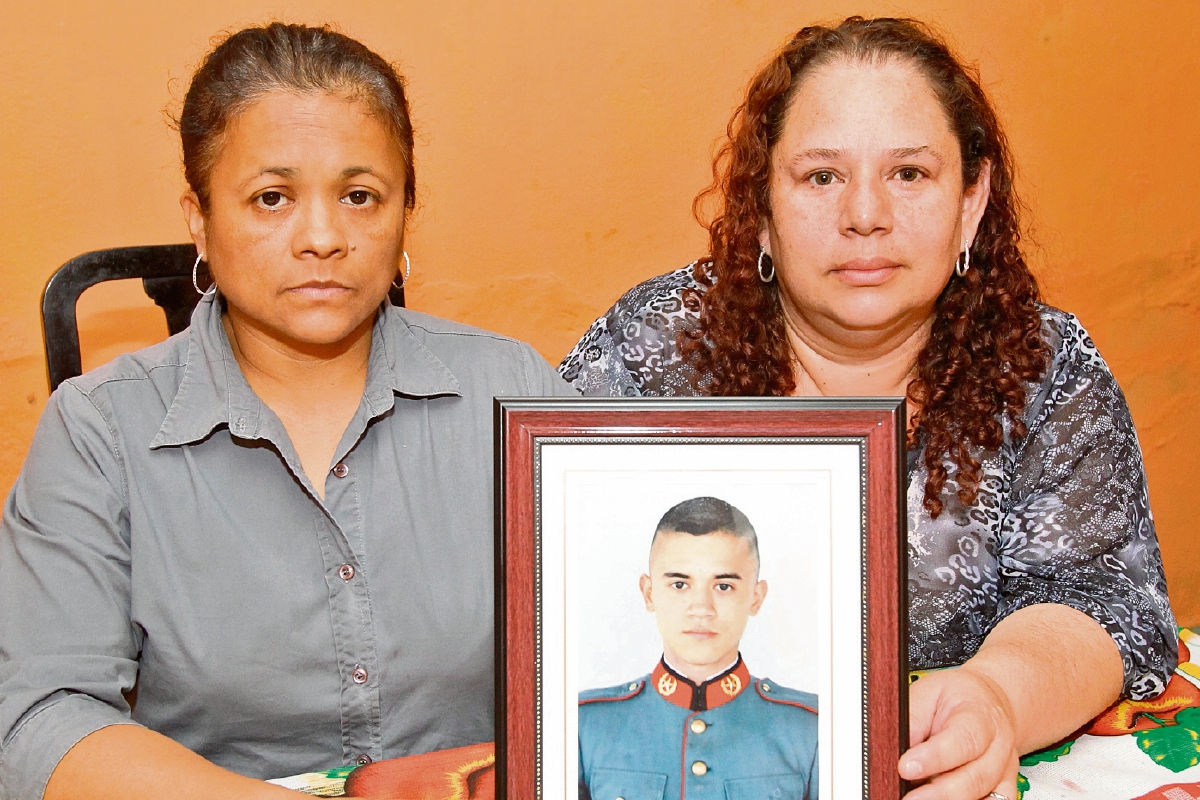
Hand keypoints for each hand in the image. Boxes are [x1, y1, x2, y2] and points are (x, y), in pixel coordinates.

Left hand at [900, 666, 1019, 799]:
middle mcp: (999, 746)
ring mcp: (1004, 770)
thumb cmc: (953, 697)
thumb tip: (894, 748)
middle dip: (939, 793)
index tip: (905, 767)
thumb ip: (913, 721)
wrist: (985, 701)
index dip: (934, 758)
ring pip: (985, 797)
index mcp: (982, 716)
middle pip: (975, 778)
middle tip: (907, 799)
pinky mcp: (1004, 788)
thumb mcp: (928, 693)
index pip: (962, 740)